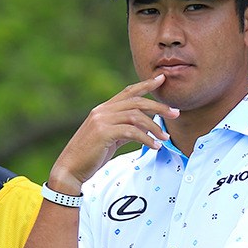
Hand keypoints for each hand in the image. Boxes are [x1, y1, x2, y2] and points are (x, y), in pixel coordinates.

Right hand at [48, 74, 178, 192]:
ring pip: (136, 116)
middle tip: (176, 113)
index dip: (146, 84)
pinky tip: (155, 146)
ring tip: (166, 138)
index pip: (128, 92)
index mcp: (104, 109)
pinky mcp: (103, 133)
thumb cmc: (91, 155)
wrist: (71, 168)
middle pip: (137, 102)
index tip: (162, 79)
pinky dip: (146, 138)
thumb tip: (147, 127)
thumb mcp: (111, 138)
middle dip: (159, 106)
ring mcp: (102, 120)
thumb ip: (126, 129)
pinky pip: (131, 132)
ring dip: (155, 127)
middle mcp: (102, 111)